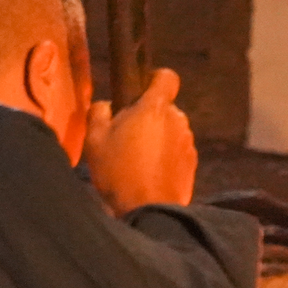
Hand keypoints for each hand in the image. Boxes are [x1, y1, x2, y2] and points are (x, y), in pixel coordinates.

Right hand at [84, 68, 196, 214]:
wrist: (149, 211)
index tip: (139, 90)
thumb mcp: (95, 139)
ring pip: (172, 130)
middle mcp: (178, 120)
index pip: (167, 77)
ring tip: (138, 159)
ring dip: (159, 137)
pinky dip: (167, 156)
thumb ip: (99, 112)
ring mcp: (188, 143)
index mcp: (155, 107)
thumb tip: (107, 104)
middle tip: (127, 135)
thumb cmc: (119, 172)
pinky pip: (178, 151)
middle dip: (150, 116)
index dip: (153, 79)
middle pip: (165, 107)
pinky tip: (150, 173)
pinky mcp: (193, 164)